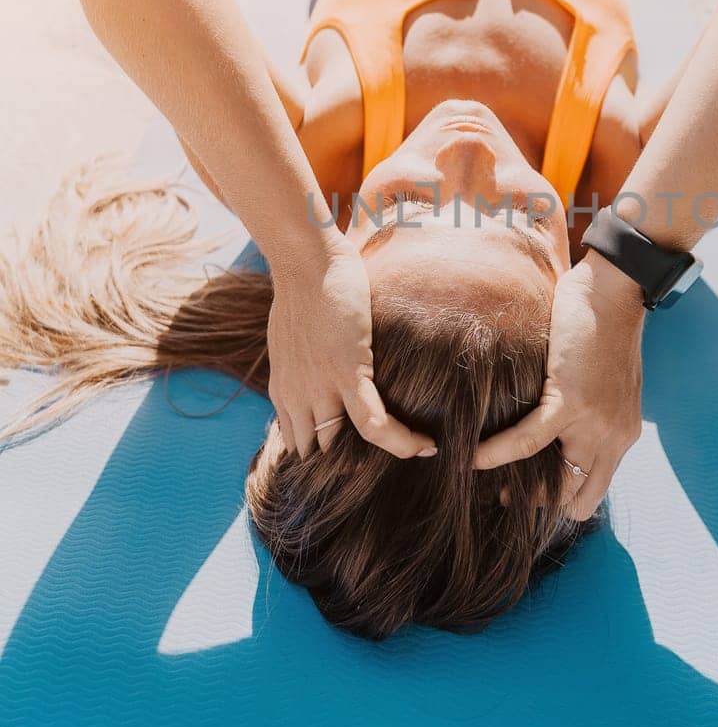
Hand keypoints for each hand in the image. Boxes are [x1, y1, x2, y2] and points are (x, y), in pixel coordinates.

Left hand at [266, 231, 435, 459]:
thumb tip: (324, 371)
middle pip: (320, 452)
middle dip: (349, 464)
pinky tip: (423, 446)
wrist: (305, 262)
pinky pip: (372, 422)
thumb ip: (303, 364)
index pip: (300, 444)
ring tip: (413, 451)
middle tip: (386, 461)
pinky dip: (399, 441)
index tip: (354, 460)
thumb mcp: (293, 340)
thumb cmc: (304, 291)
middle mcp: (298, 397)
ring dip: (378, 455)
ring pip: (347, 446)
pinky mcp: (346, 372)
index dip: (325, 459)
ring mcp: (321, 387)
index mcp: (284, 390)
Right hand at [473, 250, 644, 517]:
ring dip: (515, 487)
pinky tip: (472, 457)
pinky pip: (527, 442)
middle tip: (502, 491)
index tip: (524, 490)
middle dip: (536, 502)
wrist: (614, 294)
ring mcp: (595, 424)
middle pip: (574, 499)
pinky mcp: (572, 402)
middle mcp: (614, 439)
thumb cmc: (602, 331)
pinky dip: (496, 454)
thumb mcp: (605, 387)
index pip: (590, 493)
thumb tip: (551, 436)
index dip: (556, 501)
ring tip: (483, 477)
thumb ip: (588, 417)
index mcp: (621, 437)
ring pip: (553, 482)